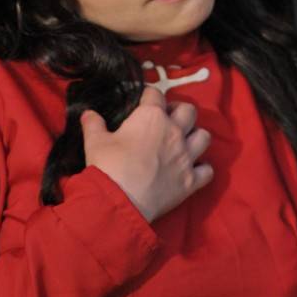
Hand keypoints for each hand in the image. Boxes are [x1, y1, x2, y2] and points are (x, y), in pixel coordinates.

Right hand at [81, 85, 213, 222]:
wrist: (121, 201)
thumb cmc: (108, 167)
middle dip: (180, 111)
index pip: (156, 95)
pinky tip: (193, 170)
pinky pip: (208, 170)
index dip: (149, 96)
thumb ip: (93, 125)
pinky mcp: (191, 181)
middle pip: (189, 111)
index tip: (144, 100)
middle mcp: (174, 132)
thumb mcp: (95, 142)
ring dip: (196, 137)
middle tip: (169, 119)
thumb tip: (88, 113)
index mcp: (152, 117)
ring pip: (204, 137)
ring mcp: (186, 157)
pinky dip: (202, 169)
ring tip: (184, 142)